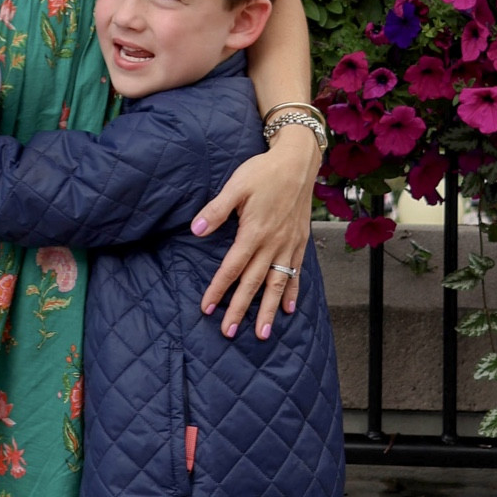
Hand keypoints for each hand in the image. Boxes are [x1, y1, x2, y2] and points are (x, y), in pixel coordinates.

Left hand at [191, 125, 316, 340]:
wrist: (298, 162)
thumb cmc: (263, 172)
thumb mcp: (236, 185)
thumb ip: (217, 210)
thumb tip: (196, 230)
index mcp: (254, 232)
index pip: (232, 268)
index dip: (218, 289)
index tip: (207, 308)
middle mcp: (273, 244)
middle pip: (253, 283)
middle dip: (241, 309)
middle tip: (229, 332)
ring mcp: (288, 245)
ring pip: (277, 284)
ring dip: (269, 310)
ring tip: (263, 333)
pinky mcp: (300, 243)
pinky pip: (296, 273)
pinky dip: (293, 292)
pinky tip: (290, 309)